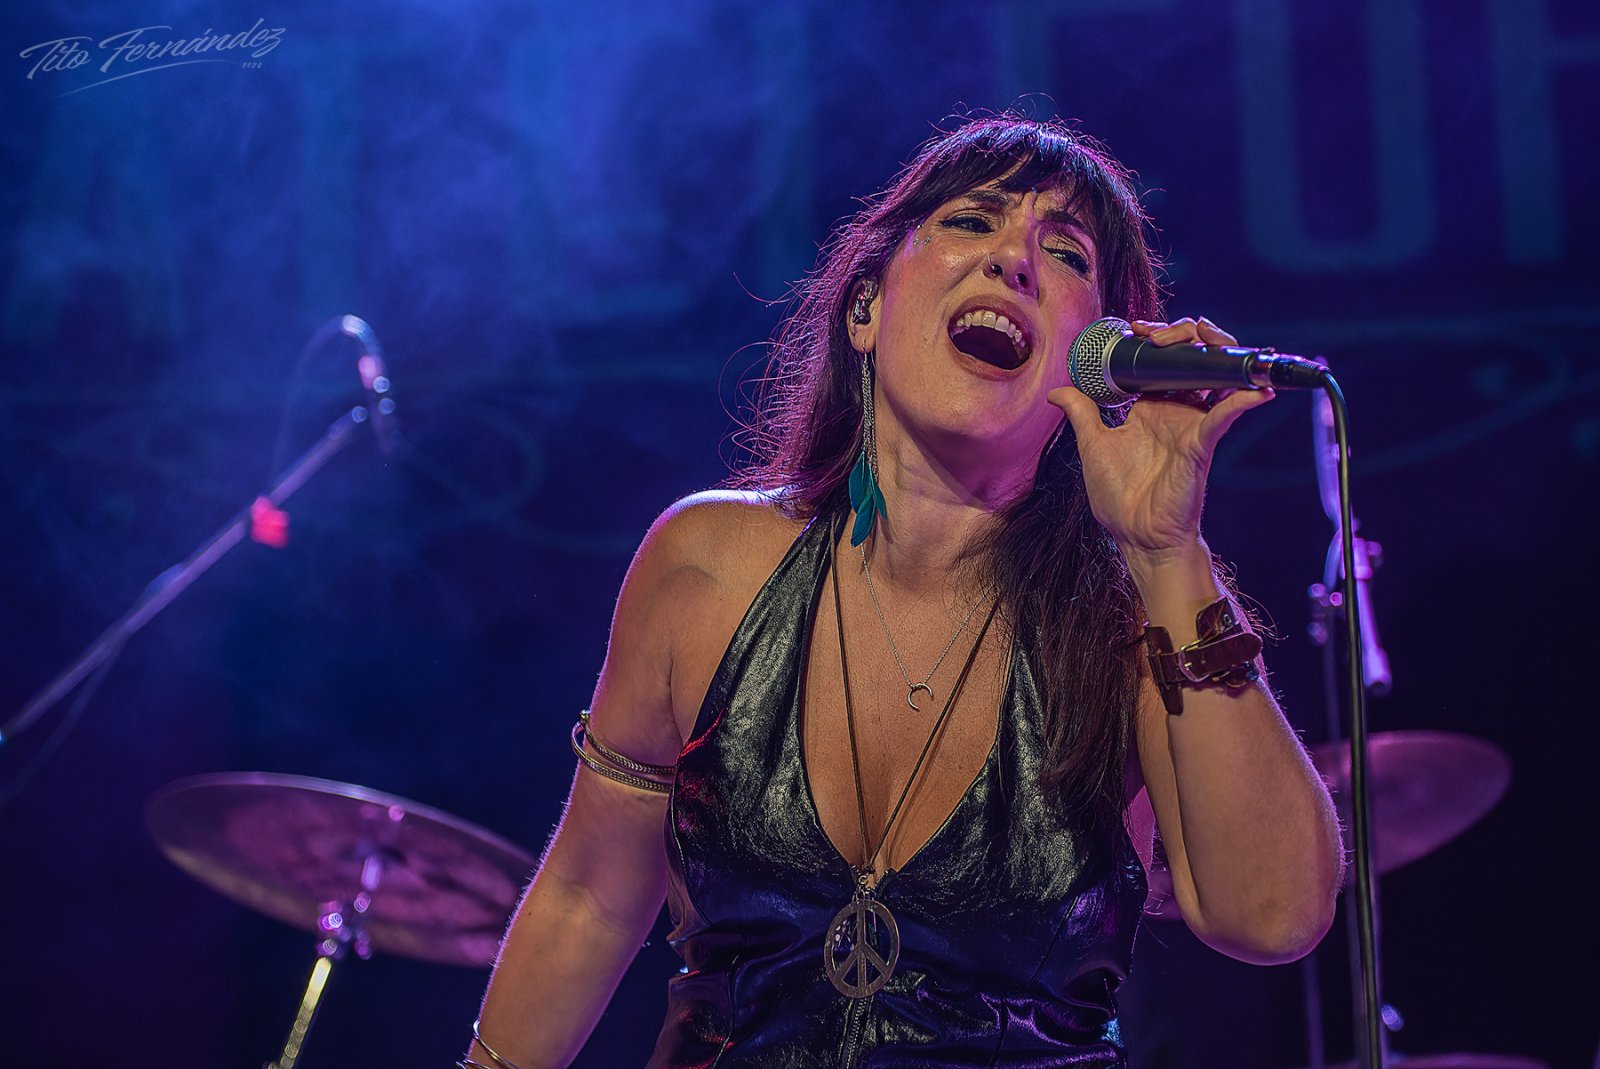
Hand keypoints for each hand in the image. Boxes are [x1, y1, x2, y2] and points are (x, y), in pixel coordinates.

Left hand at [1046, 316, 1274, 566]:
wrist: (1136, 535)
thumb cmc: (1119, 496)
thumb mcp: (1093, 445)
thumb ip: (1081, 414)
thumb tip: (1057, 391)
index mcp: (1151, 408)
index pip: (1164, 360)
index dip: (1156, 338)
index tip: (1135, 329)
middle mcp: (1177, 411)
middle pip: (1194, 359)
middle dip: (1184, 334)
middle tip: (1156, 335)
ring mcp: (1192, 425)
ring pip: (1217, 377)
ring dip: (1215, 351)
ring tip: (1200, 336)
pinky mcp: (1201, 444)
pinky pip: (1224, 417)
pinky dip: (1243, 400)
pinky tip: (1256, 389)